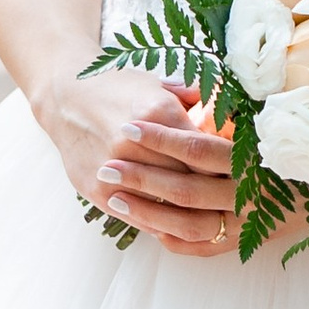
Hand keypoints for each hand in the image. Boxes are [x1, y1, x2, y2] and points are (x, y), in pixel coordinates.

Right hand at [37, 70, 236, 256]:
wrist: (64, 98)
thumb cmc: (118, 88)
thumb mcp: (159, 84)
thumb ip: (197, 98)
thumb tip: (234, 112)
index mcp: (158, 112)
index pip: (206, 153)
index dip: (227, 169)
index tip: (244, 178)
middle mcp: (135, 143)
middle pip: (189, 180)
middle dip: (213, 194)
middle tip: (235, 205)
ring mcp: (114, 169)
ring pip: (164, 204)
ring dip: (189, 214)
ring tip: (211, 218)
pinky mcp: (97, 189)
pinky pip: (138, 216)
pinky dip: (160, 222)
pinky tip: (178, 224)